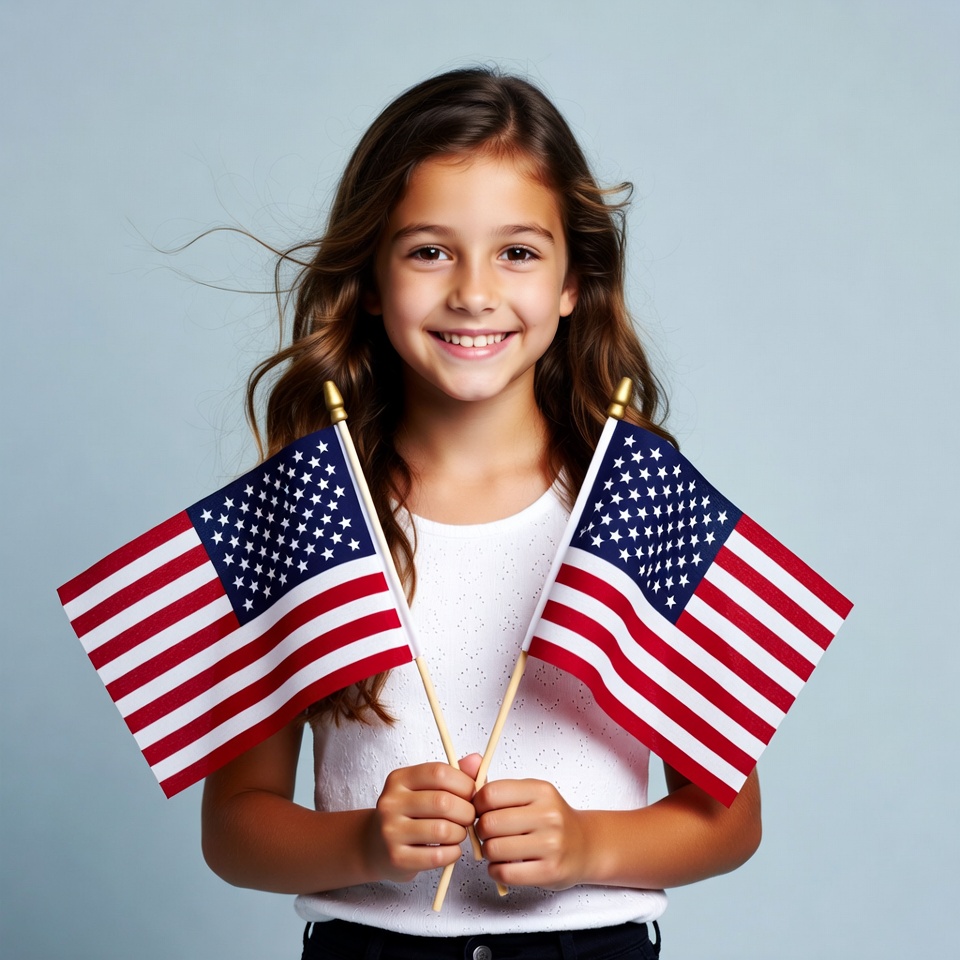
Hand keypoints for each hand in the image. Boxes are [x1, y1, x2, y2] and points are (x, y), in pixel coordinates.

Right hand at [363, 762, 477, 882]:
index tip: (472, 794)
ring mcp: (391, 831)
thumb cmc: (410, 814)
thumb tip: (477, 761)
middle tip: (469, 817)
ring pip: (442, 830)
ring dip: (460, 834)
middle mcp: (391, 802)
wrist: (376, 846)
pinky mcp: (396, 858)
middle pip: (442, 802)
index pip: (438, 773)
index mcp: (400, 779)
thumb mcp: (426, 788)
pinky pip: (436, 856)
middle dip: (467, 811)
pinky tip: (451, 849)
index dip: (464, 783)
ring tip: (458, 833)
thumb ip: (454, 774)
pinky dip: (452, 853)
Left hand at [473, 778, 590, 889]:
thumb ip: (501, 789)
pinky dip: (495, 870)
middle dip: (481, 831)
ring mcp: (551, 844)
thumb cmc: (551, 820)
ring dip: (488, 852)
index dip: (477, 804)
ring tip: (497, 849)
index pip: (491, 794)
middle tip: (489, 833)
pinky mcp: (549, 871)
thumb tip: (466, 777)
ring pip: (494, 849)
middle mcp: (548, 815)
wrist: (586, 845)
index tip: (480, 811)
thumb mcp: (532, 794)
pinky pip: (505, 872)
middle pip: (489, 823)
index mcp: (540, 791)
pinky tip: (502, 865)